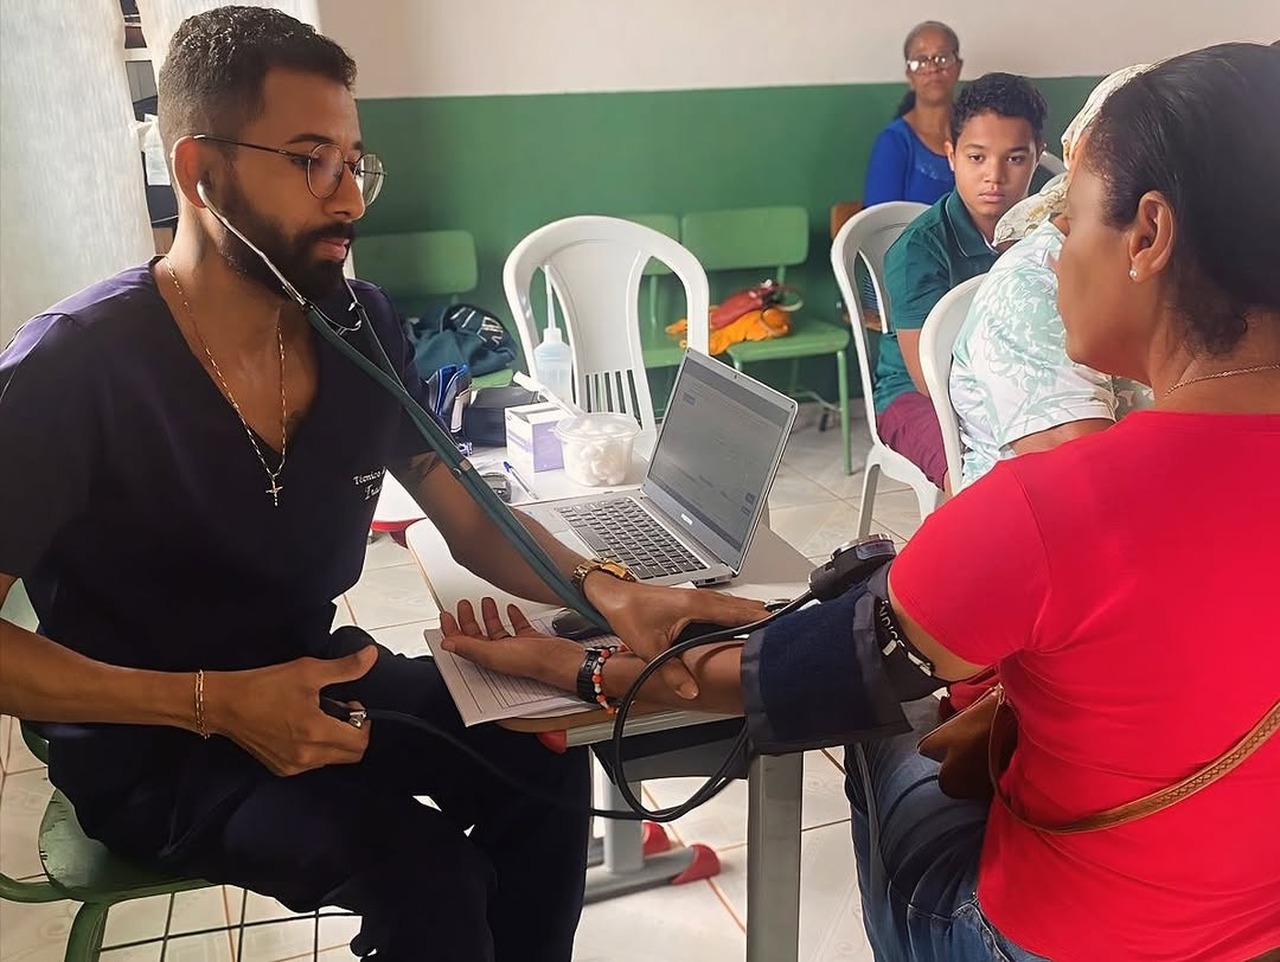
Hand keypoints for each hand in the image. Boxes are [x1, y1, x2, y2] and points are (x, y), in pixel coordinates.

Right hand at [202, 646, 376, 776]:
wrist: (225, 704)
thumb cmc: (265, 685)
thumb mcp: (308, 671)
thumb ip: (345, 668)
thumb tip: (371, 656)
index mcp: (317, 733)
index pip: (361, 742)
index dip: (364, 722)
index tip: (350, 704)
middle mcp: (307, 756)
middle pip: (351, 755)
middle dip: (353, 733)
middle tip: (337, 710)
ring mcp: (293, 766)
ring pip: (332, 760)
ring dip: (335, 740)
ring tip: (318, 716)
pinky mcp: (280, 769)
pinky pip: (312, 764)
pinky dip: (316, 749)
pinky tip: (301, 728)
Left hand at [440, 599, 582, 687]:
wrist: (560, 659)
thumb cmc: (533, 661)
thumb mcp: (494, 653)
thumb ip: (469, 647)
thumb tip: (446, 643)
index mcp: (488, 658)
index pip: (463, 643)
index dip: (451, 629)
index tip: (445, 614)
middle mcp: (500, 653)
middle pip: (477, 635)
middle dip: (468, 618)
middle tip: (463, 604)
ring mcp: (516, 646)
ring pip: (496, 629)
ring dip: (488, 615)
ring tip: (485, 602)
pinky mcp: (531, 639)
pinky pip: (517, 626)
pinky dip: (512, 616)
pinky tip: (510, 608)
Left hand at [584, 577, 768, 699]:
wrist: (613, 595)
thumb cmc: (629, 612)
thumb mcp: (649, 648)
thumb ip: (672, 671)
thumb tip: (691, 690)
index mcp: (698, 605)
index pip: (741, 612)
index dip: (764, 620)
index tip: (784, 628)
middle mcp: (702, 598)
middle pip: (745, 607)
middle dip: (765, 619)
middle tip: (785, 635)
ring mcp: (699, 598)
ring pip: (736, 606)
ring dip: (753, 616)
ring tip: (771, 633)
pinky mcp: (694, 601)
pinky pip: (725, 607)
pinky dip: (739, 615)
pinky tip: (742, 628)